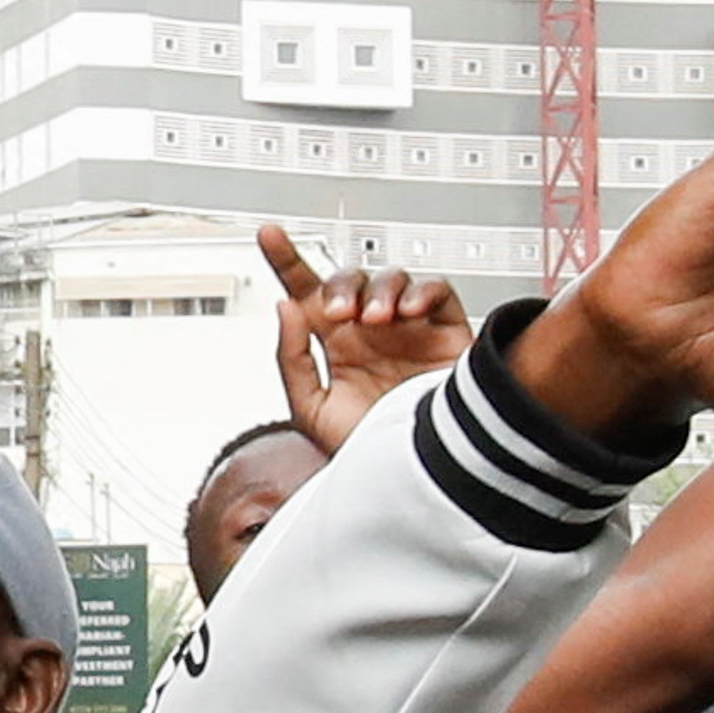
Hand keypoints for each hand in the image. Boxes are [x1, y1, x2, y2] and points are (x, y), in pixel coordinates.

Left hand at [256, 223, 469, 447]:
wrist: (416, 477)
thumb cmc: (369, 451)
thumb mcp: (312, 412)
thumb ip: (293, 360)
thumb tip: (285, 308)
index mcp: (335, 346)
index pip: (305, 294)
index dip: (286, 261)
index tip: (268, 235)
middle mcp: (370, 331)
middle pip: (349, 279)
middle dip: (340, 286)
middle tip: (338, 313)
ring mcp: (407, 327)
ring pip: (391, 278)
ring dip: (379, 290)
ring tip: (375, 319)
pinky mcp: (445, 330)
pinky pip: (437, 290)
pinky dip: (422, 291)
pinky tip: (408, 311)